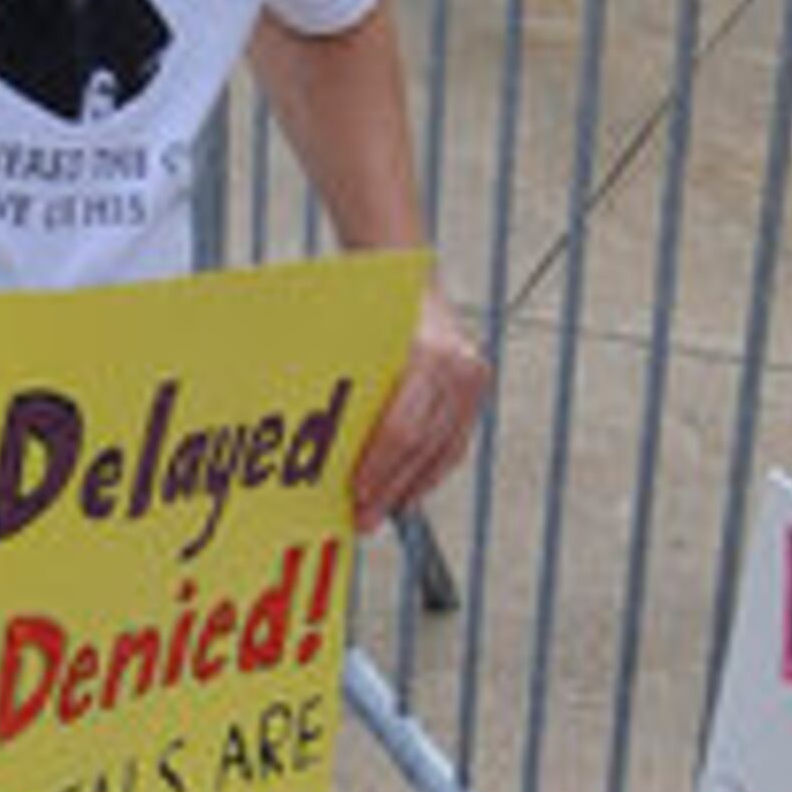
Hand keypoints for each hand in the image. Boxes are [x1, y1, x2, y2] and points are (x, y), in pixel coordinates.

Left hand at [349, 287, 486, 530]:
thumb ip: (348, 393)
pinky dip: (431, 471)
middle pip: (423, 446)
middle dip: (391, 487)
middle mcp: (458, 366)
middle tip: (363, 517)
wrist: (407, 275)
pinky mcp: (477, 385)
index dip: (379, 468)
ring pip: (444, 450)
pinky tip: (409, 490)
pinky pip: (455, 442)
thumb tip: (314, 448)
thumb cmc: (370, 311)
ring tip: (383, 511)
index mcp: (426, 354)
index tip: (355, 494)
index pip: (403, 429)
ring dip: (411, 487)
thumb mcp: (352, 345)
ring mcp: (472, 376)